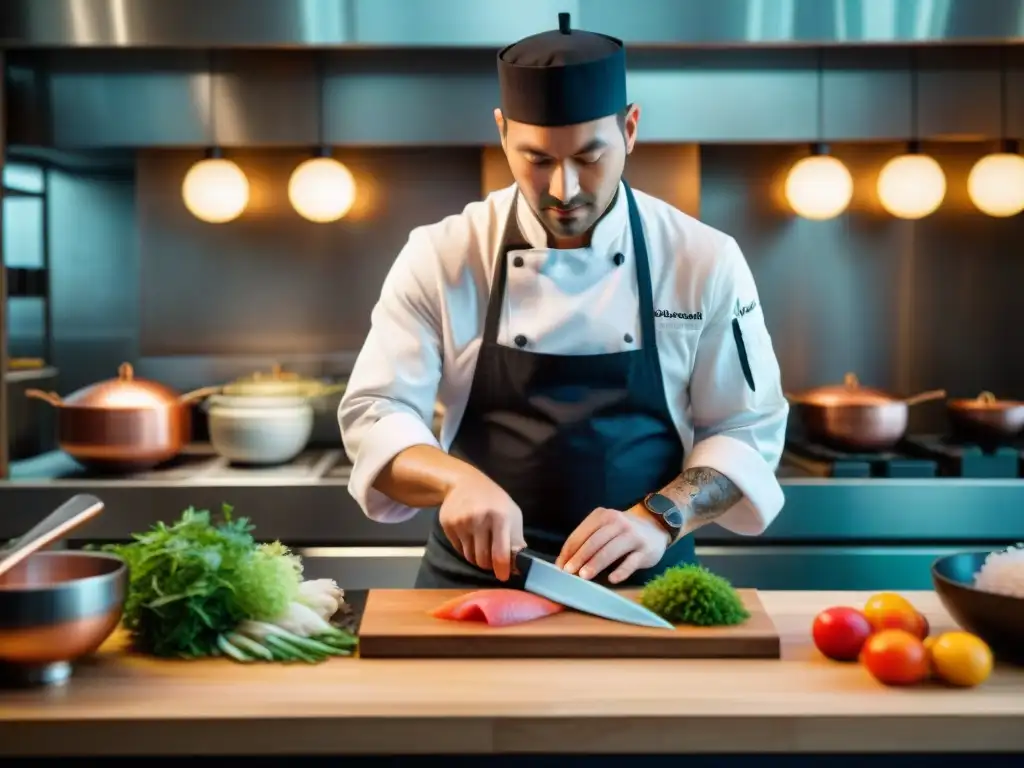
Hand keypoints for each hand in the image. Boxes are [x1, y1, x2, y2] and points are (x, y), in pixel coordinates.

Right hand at [439, 469, 525, 580]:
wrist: (464, 483)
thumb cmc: (494, 501)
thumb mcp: (511, 514)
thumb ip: (516, 539)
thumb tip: (518, 565)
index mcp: (500, 517)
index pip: (500, 553)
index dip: (502, 569)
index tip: (503, 576)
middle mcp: (479, 519)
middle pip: (483, 559)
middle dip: (489, 565)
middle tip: (493, 559)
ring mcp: (461, 522)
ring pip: (470, 557)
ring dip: (477, 558)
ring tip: (482, 545)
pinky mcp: (447, 525)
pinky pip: (459, 549)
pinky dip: (466, 549)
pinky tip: (470, 536)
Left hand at [556, 506, 670, 583]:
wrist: (655, 526)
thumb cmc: (621, 531)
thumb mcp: (604, 528)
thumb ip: (587, 541)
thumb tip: (564, 562)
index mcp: (602, 516)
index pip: (581, 534)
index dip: (569, 551)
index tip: (560, 566)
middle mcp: (617, 522)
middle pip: (594, 541)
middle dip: (579, 557)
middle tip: (569, 572)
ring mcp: (632, 535)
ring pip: (611, 550)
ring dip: (596, 564)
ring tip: (584, 576)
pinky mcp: (645, 550)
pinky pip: (631, 562)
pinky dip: (621, 571)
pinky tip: (612, 579)